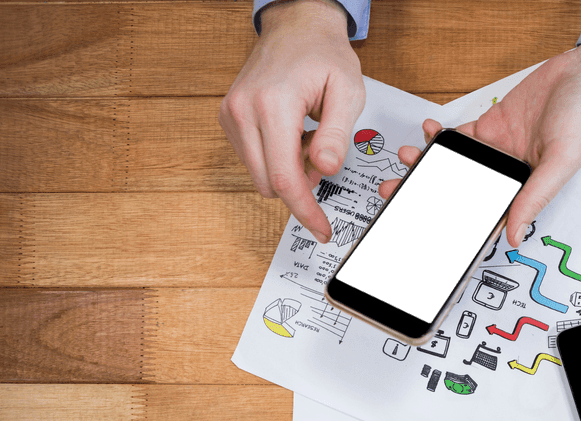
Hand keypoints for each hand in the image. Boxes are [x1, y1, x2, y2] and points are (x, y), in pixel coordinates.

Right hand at [219, 0, 364, 242]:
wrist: (297, 26)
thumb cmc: (323, 54)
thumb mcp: (347, 91)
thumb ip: (337, 134)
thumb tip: (326, 170)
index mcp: (272, 104)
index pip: (284, 177)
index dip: (305, 210)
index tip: (322, 229)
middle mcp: (243, 111)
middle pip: (269, 183)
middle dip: (301, 184)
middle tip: (324, 154)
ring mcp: (230, 115)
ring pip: (260, 175)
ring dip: (289, 170)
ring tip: (310, 135)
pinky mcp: (228, 119)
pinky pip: (253, 160)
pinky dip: (277, 158)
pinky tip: (294, 133)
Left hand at [380, 45, 580, 246]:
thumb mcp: (560, 162)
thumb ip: (534, 197)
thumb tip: (513, 233)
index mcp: (528, 188)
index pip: (488, 212)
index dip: (459, 222)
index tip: (430, 226)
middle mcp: (509, 171)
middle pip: (463, 189)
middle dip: (430, 191)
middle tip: (397, 192)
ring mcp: (498, 148)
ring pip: (455, 163)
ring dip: (430, 162)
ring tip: (408, 160)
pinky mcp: (492, 125)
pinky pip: (460, 135)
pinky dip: (441, 135)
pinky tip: (428, 132)